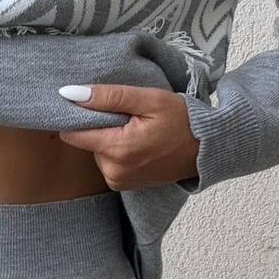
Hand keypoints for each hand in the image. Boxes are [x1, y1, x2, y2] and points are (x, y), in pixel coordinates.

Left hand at [55, 83, 199, 189]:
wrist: (209, 149)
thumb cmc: (183, 121)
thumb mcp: (149, 100)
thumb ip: (109, 96)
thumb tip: (70, 94)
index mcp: (116, 150)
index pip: (72, 134)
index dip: (78, 117)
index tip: (94, 106)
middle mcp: (112, 171)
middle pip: (86, 142)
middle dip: (101, 127)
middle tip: (129, 118)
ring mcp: (118, 181)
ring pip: (96, 152)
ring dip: (110, 139)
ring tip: (137, 130)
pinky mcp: (123, 185)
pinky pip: (108, 163)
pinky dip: (117, 152)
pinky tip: (138, 144)